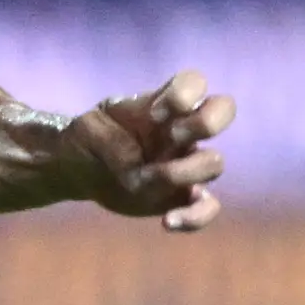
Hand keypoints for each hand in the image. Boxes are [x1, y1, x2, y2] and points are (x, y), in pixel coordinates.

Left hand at [65, 70, 233, 230]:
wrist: (81, 166)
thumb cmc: (90, 138)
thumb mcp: (87, 129)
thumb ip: (110, 139)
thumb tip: (135, 167)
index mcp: (163, 105)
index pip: (195, 82)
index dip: (184, 93)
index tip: (154, 113)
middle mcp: (182, 130)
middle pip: (223, 111)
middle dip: (203, 123)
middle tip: (171, 135)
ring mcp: (185, 163)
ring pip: (215, 163)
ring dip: (186, 172)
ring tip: (145, 179)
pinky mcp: (180, 196)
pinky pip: (207, 207)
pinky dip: (195, 217)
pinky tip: (166, 222)